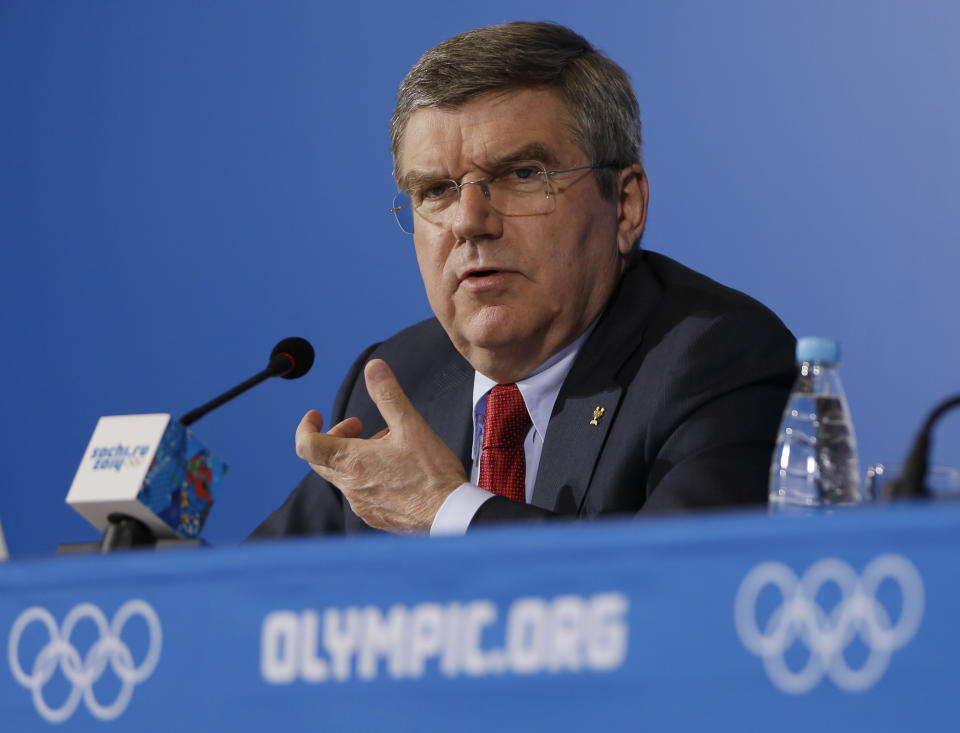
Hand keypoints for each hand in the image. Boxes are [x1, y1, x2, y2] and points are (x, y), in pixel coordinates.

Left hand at [295, 358, 467, 531]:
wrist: (451, 514)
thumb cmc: (432, 473)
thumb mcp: (410, 426)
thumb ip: (388, 395)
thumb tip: (374, 368)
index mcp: (352, 462)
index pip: (306, 445)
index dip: (306, 426)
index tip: (315, 416)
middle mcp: (350, 487)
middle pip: (322, 459)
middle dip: (335, 435)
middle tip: (358, 425)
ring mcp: (362, 505)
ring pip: (343, 476)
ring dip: (355, 455)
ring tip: (384, 444)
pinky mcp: (376, 517)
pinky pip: (360, 493)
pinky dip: (367, 475)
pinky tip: (393, 469)